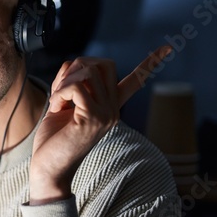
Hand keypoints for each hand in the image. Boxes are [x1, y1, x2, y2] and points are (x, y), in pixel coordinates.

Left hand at [29, 46, 173, 203]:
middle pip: (102, 63)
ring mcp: (107, 114)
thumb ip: (74, 82)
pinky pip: (75, 87)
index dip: (150, 62)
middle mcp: (114, 109)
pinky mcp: (94, 118)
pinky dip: (59, 93)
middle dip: (76, 67)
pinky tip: (57, 108)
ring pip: (88, 71)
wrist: (48, 169)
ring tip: (58, 103)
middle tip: (62, 90)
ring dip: (64, 82)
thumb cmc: (53, 139)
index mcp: (110, 106)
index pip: (135, 80)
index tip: (169, 47)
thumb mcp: (63, 103)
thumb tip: (77, 63)